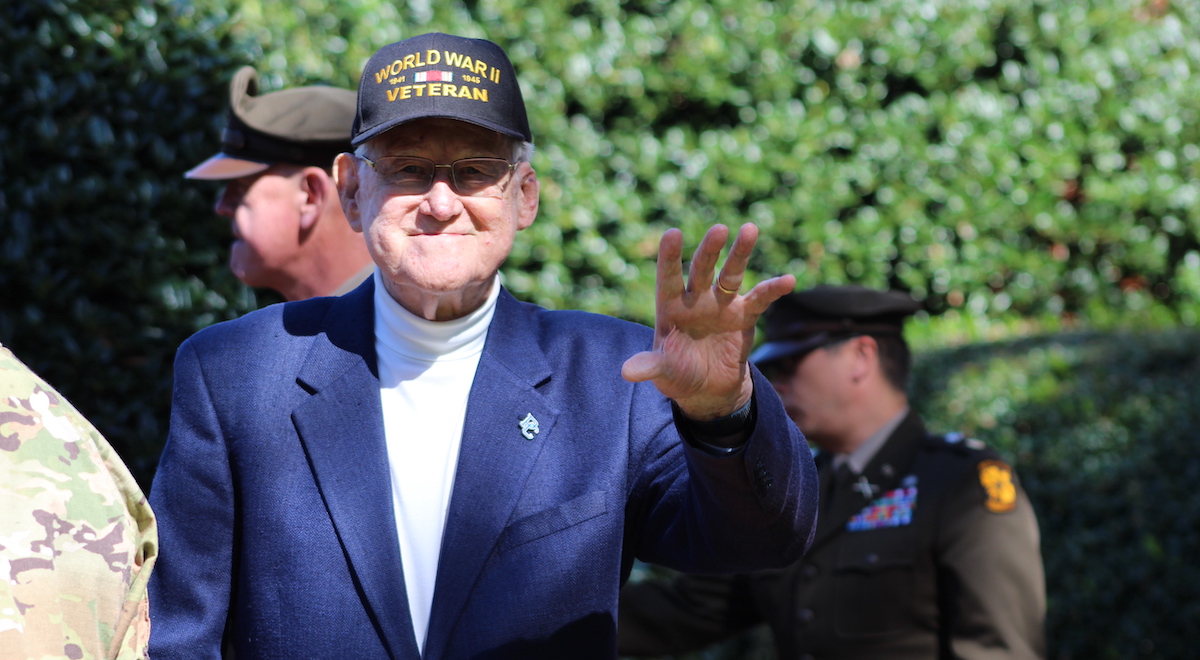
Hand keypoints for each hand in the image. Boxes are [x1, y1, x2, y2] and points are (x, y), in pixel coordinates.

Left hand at [621, 223, 795, 419]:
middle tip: (719, 230)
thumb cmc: (677, 374)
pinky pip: (759, 299)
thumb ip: (650, 366)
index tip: (672, 233)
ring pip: (731, 274)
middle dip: (709, 250)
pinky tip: (788, 280)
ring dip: (740, 253)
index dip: (669, 257)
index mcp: (670, 307)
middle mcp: (696, 299)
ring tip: (749, 228)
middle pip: (702, 269)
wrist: (706, 390)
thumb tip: (627, 372)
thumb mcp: (662, 372)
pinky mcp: (744, 316)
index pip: (668, 277)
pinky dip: (773, 290)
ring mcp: (721, 305)